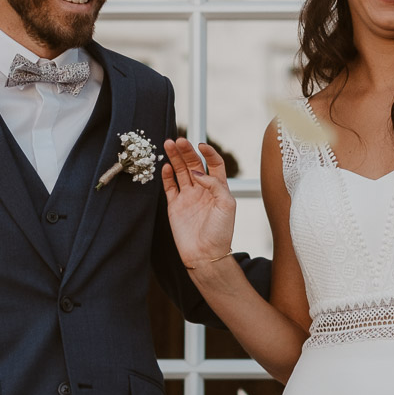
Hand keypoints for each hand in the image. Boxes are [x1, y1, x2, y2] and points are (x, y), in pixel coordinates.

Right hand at [159, 138, 236, 273]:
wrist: (205, 255)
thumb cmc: (221, 232)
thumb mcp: (227, 205)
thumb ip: (214, 184)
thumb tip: (197, 172)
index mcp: (218, 188)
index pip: (214, 164)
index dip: (209, 153)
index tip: (201, 145)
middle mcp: (203, 190)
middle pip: (194, 164)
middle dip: (186, 151)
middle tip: (178, 140)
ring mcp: (188, 197)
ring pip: (180, 172)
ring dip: (175, 158)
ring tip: (168, 144)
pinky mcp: (175, 206)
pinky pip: (170, 186)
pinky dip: (167, 176)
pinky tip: (166, 165)